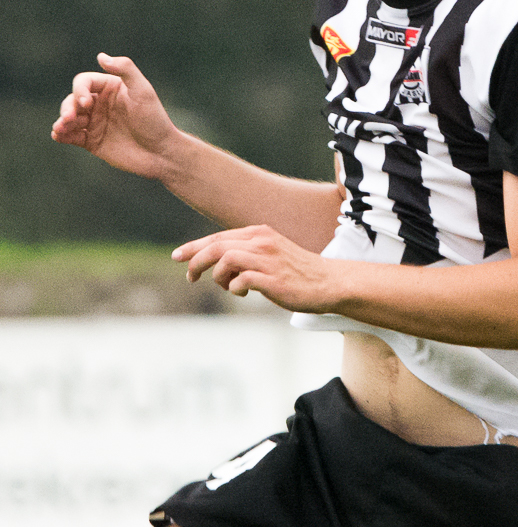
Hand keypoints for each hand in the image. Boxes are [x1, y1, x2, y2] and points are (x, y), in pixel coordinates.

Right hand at [50, 54, 186, 179]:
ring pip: (69, 118)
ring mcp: (94, 122)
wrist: (161, 153)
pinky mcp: (91, 141)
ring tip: (60, 128)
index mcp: (110, 88)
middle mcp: (99, 104)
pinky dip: (62, 135)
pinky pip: (71, 136)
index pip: (84, 82)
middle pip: (72, 100)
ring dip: (62, 122)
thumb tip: (101, 56)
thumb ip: (126, 70)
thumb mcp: (144, 92)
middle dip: (68, 107)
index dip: (80, 90)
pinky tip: (58, 136)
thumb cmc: (154, 120)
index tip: (87, 103)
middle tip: (69, 118)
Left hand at [174, 226, 340, 312]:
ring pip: (224, 260)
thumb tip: (217, 265)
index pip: (218, 237)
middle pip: (216, 246)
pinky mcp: (273, 280)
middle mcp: (262, 242)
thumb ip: (247, 253)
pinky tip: (242, 293)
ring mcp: (268, 260)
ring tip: (226, 287)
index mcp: (260, 233)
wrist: (330, 283)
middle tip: (189, 277)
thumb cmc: (299, 272)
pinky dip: (234, 288)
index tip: (178, 257)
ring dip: (217, 276)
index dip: (194, 247)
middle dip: (195, 261)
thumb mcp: (271, 254)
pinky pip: (239, 281)